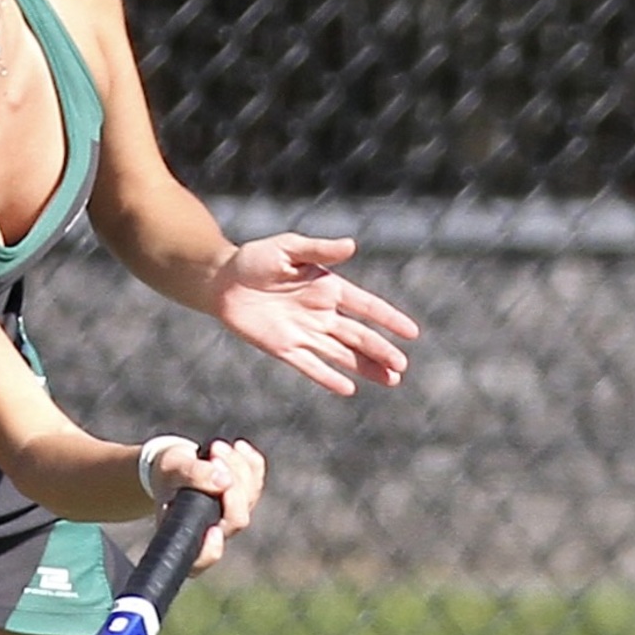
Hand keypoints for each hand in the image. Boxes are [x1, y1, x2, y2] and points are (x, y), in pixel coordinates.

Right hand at [146, 437, 266, 572]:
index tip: (213, 530)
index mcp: (188, 534)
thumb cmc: (167, 474)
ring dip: (237, 467)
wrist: (174, 466)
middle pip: (237, 519)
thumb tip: (222, 480)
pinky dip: (251, 462)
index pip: (204, 556)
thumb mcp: (171, 470)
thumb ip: (192, 475)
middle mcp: (214, 530)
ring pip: (249, 496)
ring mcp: (233, 514)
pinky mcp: (246, 496)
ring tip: (215, 447)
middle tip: (213, 457)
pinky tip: (238, 447)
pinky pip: (257, 480)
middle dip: (230, 484)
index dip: (212, 548)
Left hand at [212, 234, 418, 395]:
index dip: (389, 319)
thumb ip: (319, 250)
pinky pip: (311, 365)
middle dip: (381, 351)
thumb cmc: (255, 259)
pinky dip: (328, 377)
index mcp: (328, 287)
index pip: (366, 306)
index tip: (412, 333)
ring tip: (390, 381)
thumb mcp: (289, 248)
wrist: (222, 281)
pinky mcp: (284, 348)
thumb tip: (352, 246)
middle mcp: (321, 313)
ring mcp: (304, 333)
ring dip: (365, 368)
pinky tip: (349, 389)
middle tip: (402, 367)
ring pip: (342, 354)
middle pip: (359, 336)